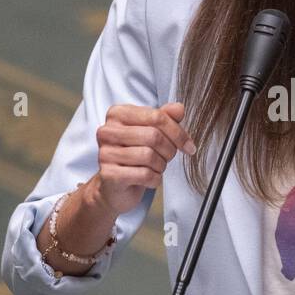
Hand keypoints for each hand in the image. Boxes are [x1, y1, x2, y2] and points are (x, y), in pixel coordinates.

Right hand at [94, 101, 194, 215]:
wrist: (115, 186)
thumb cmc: (134, 154)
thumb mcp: (150, 131)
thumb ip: (164, 117)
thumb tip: (179, 108)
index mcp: (118, 114)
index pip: (156, 116)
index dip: (178, 132)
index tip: (189, 146)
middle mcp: (107, 131)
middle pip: (153, 136)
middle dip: (169, 150)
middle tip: (168, 157)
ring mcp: (105, 153)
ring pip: (149, 156)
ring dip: (161, 165)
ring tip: (157, 167)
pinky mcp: (108, 174)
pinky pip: (144, 174)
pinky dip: (154, 179)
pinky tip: (150, 178)